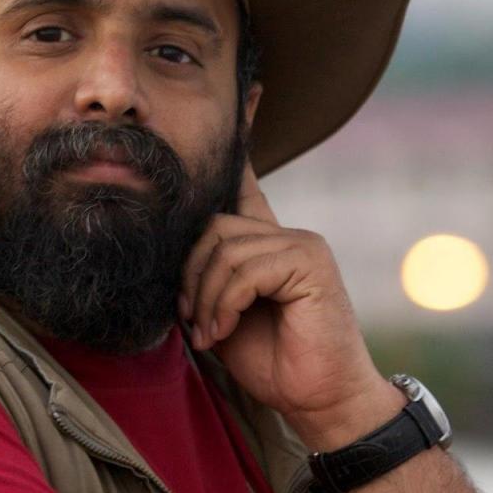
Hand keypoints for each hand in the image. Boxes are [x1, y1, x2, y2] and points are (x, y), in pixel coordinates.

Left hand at [179, 160, 400, 444]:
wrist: (320, 401)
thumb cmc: (273, 362)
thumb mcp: (225, 315)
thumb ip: (208, 278)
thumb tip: (171, 254)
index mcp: (266, 243)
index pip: (244, 184)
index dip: (240, 142)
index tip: (250, 91)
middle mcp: (287, 235)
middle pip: (213, 227)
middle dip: (191, 275)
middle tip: (194, 321)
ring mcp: (302, 245)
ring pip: (224, 249)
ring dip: (206, 298)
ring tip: (210, 332)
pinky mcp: (310, 264)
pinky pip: (245, 269)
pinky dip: (225, 303)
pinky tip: (224, 331)